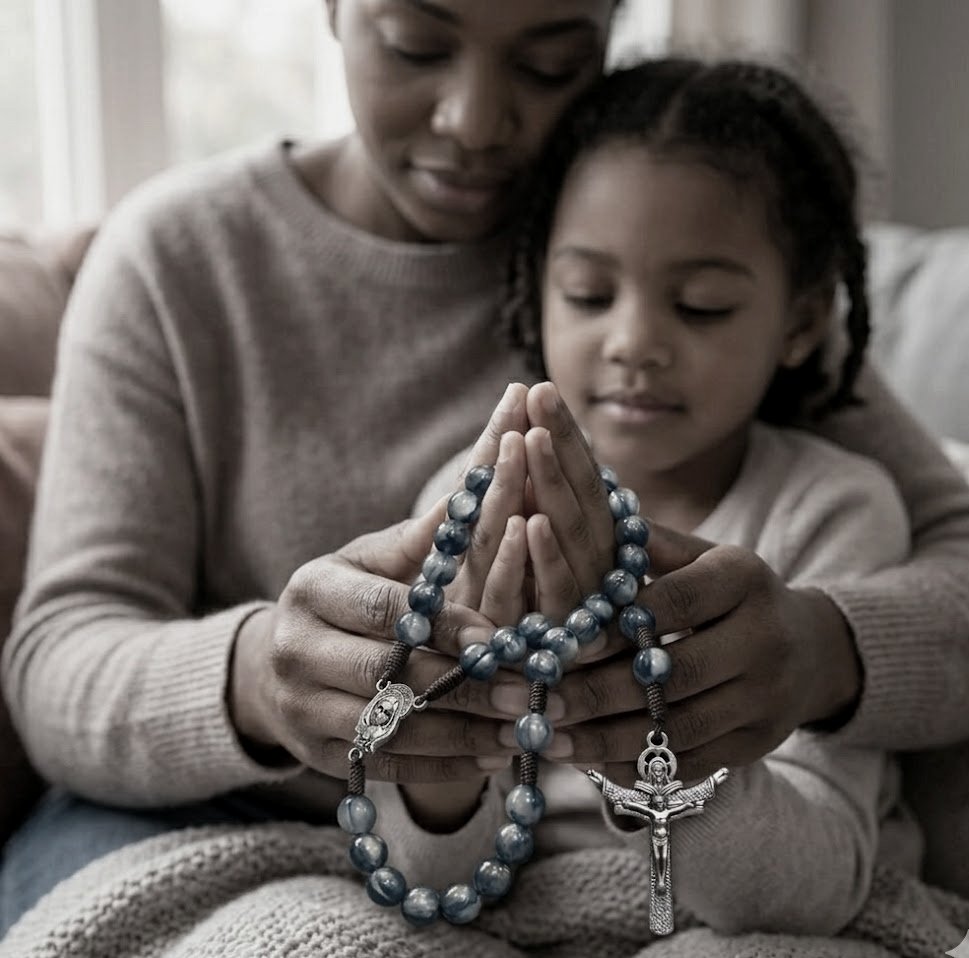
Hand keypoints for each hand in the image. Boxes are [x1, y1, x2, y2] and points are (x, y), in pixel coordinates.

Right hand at [228, 386, 537, 820]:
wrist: (275, 661)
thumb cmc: (344, 596)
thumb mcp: (374, 558)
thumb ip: (430, 534)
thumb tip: (493, 470)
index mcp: (313, 589)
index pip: (385, 610)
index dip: (446, 626)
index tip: (501, 638)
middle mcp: (296, 650)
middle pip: (387, 676)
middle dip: (463, 687)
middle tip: (528, 694)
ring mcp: (301, 708)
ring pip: (389, 730)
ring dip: (463, 735)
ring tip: (522, 733)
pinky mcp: (316, 755)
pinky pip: (385, 768)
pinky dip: (442, 768)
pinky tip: (493, 760)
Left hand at [538, 522, 860, 783]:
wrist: (809, 647)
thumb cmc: (728, 593)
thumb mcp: (700, 556)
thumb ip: (648, 547)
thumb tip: (588, 524)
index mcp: (744, 579)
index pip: (675, 604)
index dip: (617, 627)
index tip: (562, 646)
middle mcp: (765, 639)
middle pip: (676, 675)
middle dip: (599, 694)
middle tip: (540, 704)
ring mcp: (767, 697)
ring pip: (680, 728)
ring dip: (607, 740)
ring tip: (551, 740)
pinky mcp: (760, 742)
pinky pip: (693, 763)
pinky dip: (638, 766)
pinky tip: (590, 763)